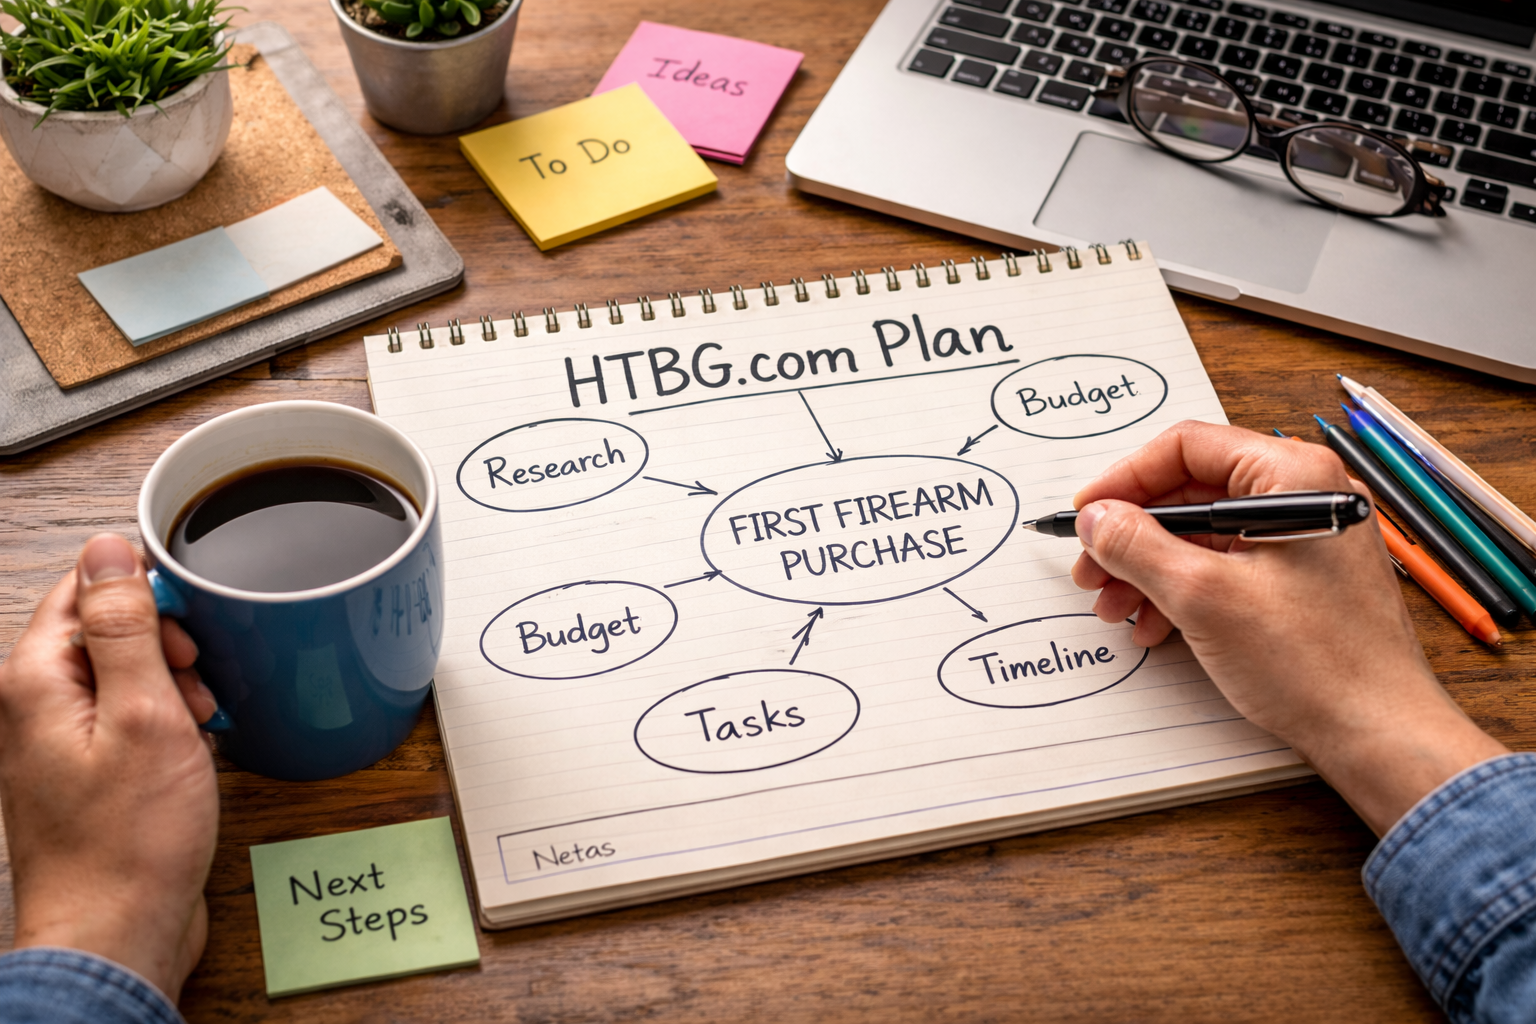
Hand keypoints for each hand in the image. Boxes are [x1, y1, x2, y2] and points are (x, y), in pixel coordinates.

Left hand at [0, 534, 219, 1000]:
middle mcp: (38, 707)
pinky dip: (169, 723)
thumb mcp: (145, 715)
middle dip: (166, 643)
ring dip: (173, 685)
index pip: (82, 589)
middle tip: (196, 680)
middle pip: (104, 631)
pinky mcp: (90, 773)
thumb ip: (126, 627)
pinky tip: (194, 747)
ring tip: (200, 719)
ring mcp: (62, 743)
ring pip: (125, 675)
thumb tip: (109, 549)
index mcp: (37, 681)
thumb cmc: (130, 840)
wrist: (117, 932)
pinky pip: (132, 719)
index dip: (144, 591)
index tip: (191, 618)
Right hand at [1070, 421, 1506, 834]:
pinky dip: (1183, 589)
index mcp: (1293, 476)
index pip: (1186, 447)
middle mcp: (1304, 494)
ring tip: (1115, 607)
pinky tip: (1154, 625)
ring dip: (1149, 568)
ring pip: (1203, 533)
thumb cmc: (1316, 663)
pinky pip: (1226, 564)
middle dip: (1132, 535)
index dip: (1124, 479)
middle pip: (1191, 491)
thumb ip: (1137, 546)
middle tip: (1092, 569)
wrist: (1378, 733)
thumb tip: (1096, 518)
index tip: (1087, 514)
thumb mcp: (1203, 596)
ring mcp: (1305, 537)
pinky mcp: (1300, 577)